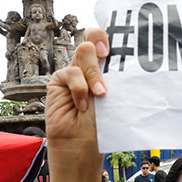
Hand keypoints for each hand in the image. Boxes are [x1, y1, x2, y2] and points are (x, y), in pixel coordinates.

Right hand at [45, 29, 108, 162]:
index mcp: (108, 71)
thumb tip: (122, 61)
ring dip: (94, 73)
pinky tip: (83, 105)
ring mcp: (75, 73)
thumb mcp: (114, 99)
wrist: (82, 145)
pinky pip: (71, 73)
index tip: (120, 48)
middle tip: (106, 53)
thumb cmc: (102, 127)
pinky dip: (80, 89)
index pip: (109, 44)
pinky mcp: (59, 81)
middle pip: (92, 35)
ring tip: (101, 94)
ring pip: (84, 51)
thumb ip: (114, 79)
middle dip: (99, 37)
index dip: (111, 37)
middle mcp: (90, 68)